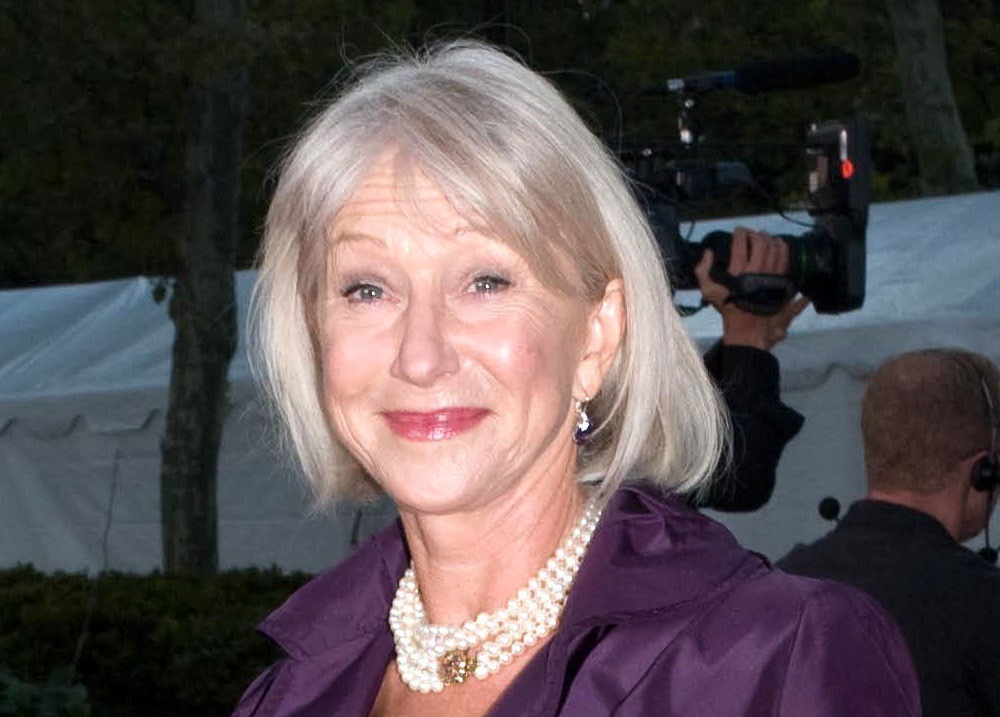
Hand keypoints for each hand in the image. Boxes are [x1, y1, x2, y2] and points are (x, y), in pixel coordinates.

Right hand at [694, 226, 809, 349]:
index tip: (738, 231)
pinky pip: (787, 262)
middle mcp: (758, 271)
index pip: (741, 244)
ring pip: (777, 250)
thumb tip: (708, 253)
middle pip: (761, 243)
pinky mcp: (784, 283)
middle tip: (752, 234)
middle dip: (756, 234)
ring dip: (772, 239)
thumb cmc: (728, 310)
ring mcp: (773, 276)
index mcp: (739, 272)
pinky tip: (780, 248)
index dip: (740, 233)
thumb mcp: (709, 292)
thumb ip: (703, 271)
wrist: (748, 331)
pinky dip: (784, 251)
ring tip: (767, 238)